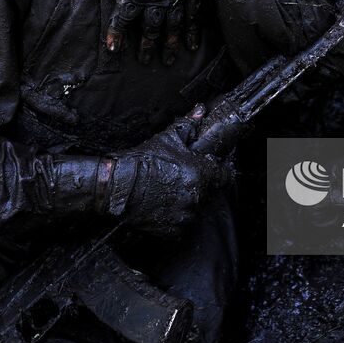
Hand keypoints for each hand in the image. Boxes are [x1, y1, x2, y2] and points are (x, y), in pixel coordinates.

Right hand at [101, 107, 232, 235]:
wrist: (117, 186)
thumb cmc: (142, 162)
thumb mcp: (166, 139)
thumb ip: (188, 125)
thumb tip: (200, 111)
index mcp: (200, 175)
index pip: (225, 176)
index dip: (220, 169)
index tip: (215, 166)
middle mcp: (196, 198)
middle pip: (210, 192)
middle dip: (201, 183)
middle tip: (184, 176)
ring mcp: (185, 217)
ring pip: (196, 208)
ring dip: (189, 200)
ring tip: (171, 189)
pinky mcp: (173, 231)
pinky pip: (183, 224)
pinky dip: (177, 215)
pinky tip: (164, 203)